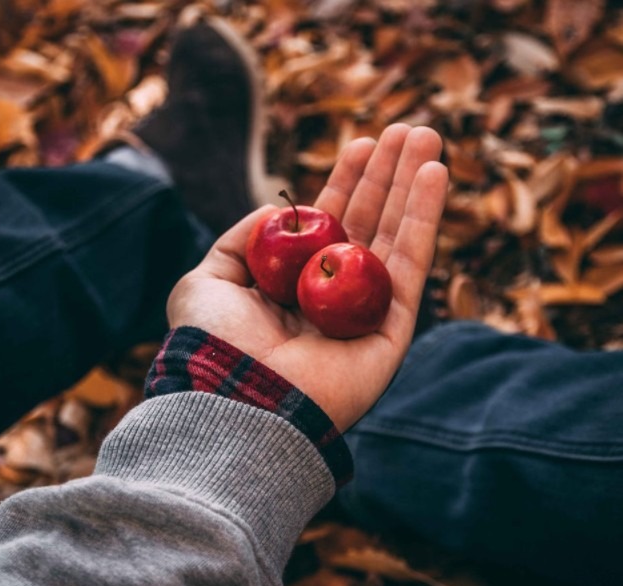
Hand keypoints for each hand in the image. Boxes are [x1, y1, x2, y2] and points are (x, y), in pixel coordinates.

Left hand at [167, 125, 447, 430]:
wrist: (235, 397)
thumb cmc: (214, 344)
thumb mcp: (208, 280)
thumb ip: (242, 241)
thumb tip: (280, 211)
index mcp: (294, 286)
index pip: (329, 224)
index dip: (346, 183)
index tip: (361, 142)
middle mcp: (333, 297)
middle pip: (368, 224)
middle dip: (387, 176)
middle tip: (407, 130)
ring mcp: (366, 314)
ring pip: (396, 238)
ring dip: (414, 186)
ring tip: (427, 137)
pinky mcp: (392, 332)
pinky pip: (413, 268)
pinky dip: (424, 220)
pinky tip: (434, 175)